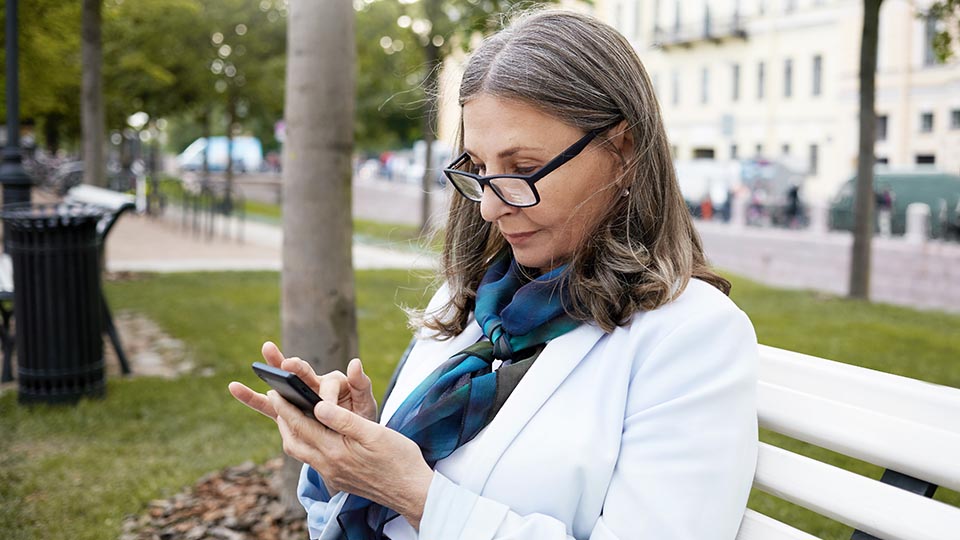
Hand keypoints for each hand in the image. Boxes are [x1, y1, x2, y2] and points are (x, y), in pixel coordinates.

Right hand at [228, 341, 378, 421]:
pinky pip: (267, 404)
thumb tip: (355, 363)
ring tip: (265, 351)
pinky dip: (252, 397)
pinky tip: (234, 387)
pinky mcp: (286, 409)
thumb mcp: (365, 404)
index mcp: (334, 382)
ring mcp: (298, 395)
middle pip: (303, 372)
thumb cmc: (359, 419)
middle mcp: (314, 383)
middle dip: (296, 368)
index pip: (329, 384)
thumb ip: (360, 385)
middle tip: (289, 363)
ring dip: (273, 368)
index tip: (323, 408)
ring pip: (282, 382)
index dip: (326, 396)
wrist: (350, 439)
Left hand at [270, 392, 432, 530]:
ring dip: (291, 433)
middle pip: (293, 442)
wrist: (412, 491)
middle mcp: (328, 466)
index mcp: (335, 451)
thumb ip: (344, 419)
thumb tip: (317, 405)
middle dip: (282, 420)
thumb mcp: (374, 433)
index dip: (285, 407)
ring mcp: (332, 475)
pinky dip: (305, 442)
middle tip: (277, 400)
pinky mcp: (338, 479)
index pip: (301, 426)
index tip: (275, 391)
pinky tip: (313, 434)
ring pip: (300, 453)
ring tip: (290, 414)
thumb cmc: (399, 459)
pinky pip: (312, 459)